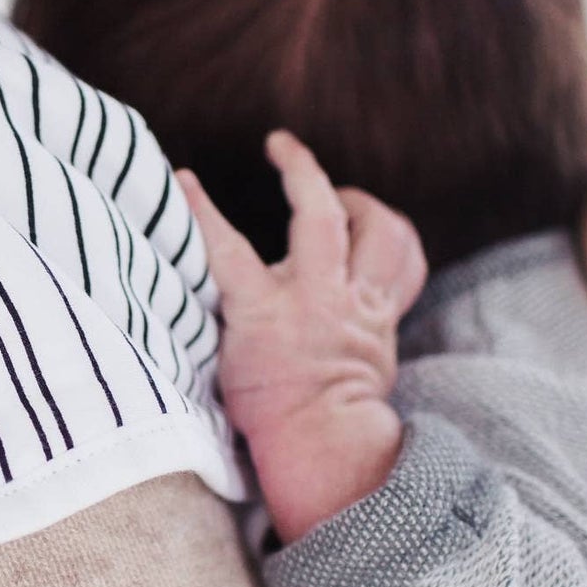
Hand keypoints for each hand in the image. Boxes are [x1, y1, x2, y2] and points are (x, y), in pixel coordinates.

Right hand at [182, 131, 427, 542]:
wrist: (321, 441)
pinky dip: (394, 239)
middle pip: (319, 217)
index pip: (226, 249)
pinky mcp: (385, 317)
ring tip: (339, 196)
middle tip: (280, 145)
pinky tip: (373, 233)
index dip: (200, 209)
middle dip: (300, 168)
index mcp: (266, 314)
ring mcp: (358, 307)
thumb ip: (227, 304)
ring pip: (379, 231)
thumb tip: (212, 264)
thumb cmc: (264, 405)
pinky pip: (405, 262)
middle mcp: (317, 301)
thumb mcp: (226, 356)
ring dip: (361, 202)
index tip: (181, 178)